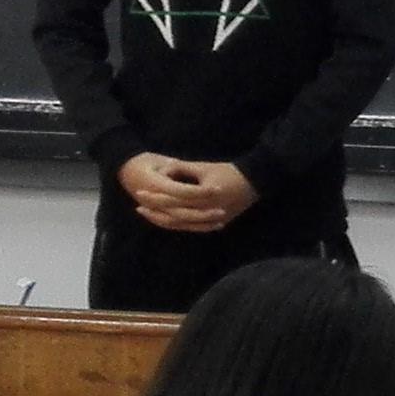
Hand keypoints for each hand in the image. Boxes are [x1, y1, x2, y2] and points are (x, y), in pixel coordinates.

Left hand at [124, 156, 256, 234]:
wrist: (255, 182)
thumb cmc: (229, 172)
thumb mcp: (203, 167)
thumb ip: (181, 169)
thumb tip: (162, 172)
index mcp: (203, 197)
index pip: (174, 199)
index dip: (156, 197)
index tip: (140, 193)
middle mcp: (207, 212)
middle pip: (175, 215)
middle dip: (156, 211)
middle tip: (138, 207)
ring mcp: (213, 220)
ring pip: (183, 225)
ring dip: (164, 221)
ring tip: (150, 216)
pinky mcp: (218, 224)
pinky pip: (195, 229)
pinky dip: (181, 226)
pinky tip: (169, 223)